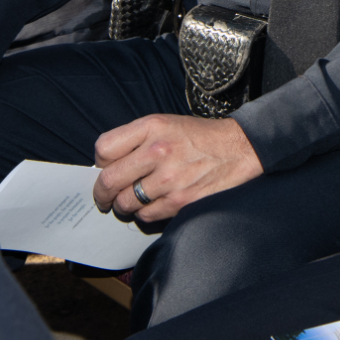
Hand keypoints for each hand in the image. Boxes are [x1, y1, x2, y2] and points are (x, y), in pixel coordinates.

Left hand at [92, 113, 263, 220]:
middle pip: (109, 180)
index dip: (99, 163)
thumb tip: (105, 167)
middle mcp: (158, 151)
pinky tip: (154, 204)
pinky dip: (144, 214)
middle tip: (104, 198)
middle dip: (102, 194)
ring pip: (126, 203)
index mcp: (152, 127)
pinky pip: (146, 216)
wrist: (239, 148)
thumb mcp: (166, 124)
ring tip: (133, 201)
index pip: (104, 148)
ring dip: (124, 206)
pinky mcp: (181, 200)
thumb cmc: (199, 137)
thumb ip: (135, 139)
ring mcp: (170, 178)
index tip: (105, 170)